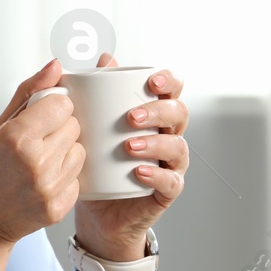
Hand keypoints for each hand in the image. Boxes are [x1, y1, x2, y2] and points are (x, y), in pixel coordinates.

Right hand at [0, 59, 84, 246]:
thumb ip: (29, 92)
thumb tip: (56, 65)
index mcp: (17, 137)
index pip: (62, 104)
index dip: (52, 109)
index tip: (39, 119)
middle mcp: (36, 162)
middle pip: (74, 125)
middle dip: (59, 130)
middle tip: (37, 144)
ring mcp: (49, 187)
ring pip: (80, 151)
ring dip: (66, 153)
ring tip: (41, 163)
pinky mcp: (59, 207)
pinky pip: (79, 178)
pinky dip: (65, 178)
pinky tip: (44, 182)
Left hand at [73, 54, 188, 261]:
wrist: (96, 212)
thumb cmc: (95, 165)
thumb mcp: (91, 126)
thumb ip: (98, 92)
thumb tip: (105, 58)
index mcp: (153, 115)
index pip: (172, 90)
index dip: (168, 81)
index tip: (151, 81)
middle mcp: (167, 136)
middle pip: (179, 113)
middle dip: (158, 111)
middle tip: (130, 118)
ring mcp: (170, 164)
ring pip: (177, 146)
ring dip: (155, 143)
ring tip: (129, 146)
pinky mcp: (166, 191)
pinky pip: (171, 181)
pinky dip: (157, 175)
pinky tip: (139, 172)